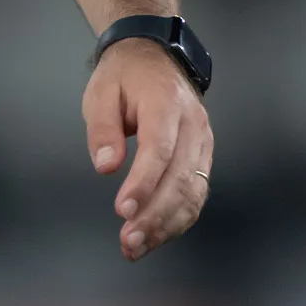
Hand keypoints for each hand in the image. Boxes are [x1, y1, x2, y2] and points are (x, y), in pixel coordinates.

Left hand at [84, 37, 213, 261]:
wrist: (155, 58)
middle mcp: (193, 124)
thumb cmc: (125, 77)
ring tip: (136, 248)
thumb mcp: (102, 93)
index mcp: (166, 103)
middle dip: (155, 214)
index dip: (143, 183)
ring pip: (193, 191)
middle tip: (128, 241)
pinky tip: (156, 236)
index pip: (159, 148)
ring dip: (167, 225)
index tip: (122, 210)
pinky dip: (178, 220)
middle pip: (180, 177)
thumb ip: (103, 129)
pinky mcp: (203, 157)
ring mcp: (203, 142)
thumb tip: (106, 166)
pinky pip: (197, 194)